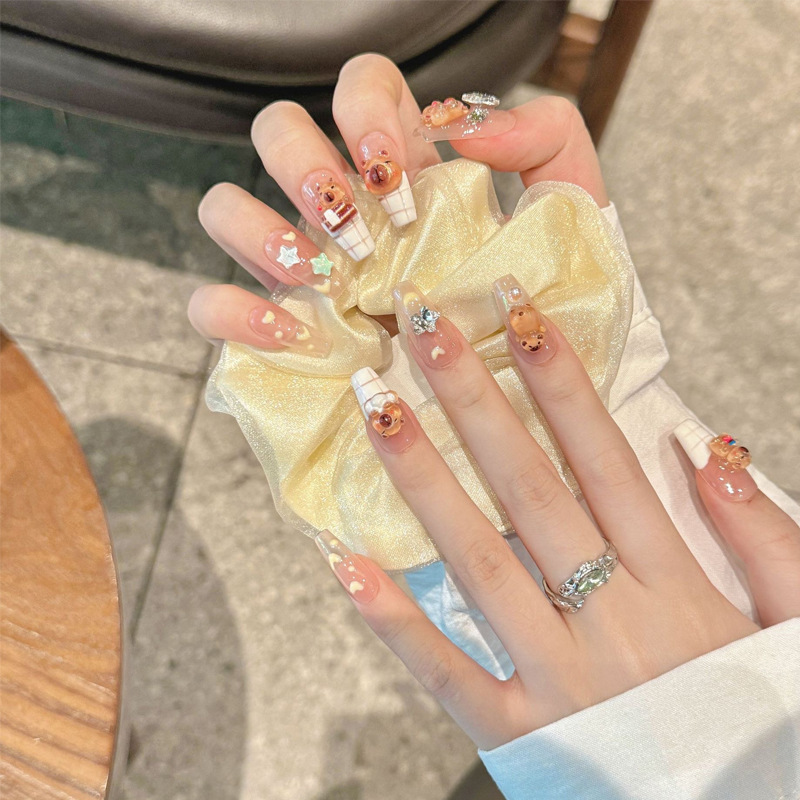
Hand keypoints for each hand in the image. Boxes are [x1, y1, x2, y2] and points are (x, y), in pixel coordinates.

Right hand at [187, 53, 606, 344]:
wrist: (527, 392)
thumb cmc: (542, 298)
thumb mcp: (568, 206)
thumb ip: (541, 133)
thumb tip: (458, 123)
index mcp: (401, 167)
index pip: (356, 89)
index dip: (363, 110)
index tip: (398, 176)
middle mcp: (342, 209)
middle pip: (276, 132)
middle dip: (304, 166)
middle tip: (357, 225)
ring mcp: (302, 269)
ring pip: (226, 207)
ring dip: (261, 227)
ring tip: (321, 274)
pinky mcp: (277, 331)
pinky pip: (211, 305)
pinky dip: (233, 311)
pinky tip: (293, 332)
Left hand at [326, 279, 799, 749]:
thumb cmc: (761, 726)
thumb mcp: (794, 625)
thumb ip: (762, 536)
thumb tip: (708, 446)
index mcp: (677, 587)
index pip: (605, 460)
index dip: (560, 383)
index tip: (518, 316)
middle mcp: (610, 621)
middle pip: (530, 491)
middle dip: (475, 403)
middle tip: (424, 330)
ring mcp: (559, 679)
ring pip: (479, 564)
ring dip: (424, 482)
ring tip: (376, 412)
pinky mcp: (522, 736)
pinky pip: (449, 675)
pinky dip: (397, 623)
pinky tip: (347, 566)